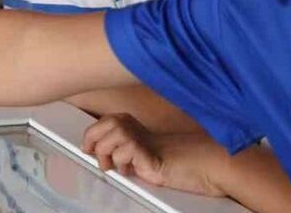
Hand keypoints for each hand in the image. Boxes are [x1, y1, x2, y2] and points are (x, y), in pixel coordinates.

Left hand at [81, 113, 227, 197]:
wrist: (204, 165)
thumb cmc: (174, 160)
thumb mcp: (140, 153)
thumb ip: (121, 148)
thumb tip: (94, 151)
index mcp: (132, 123)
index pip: (103, 122)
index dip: (90, 135)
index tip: (86, 148)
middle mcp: (136, 127)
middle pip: (104, 125)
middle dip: (96, 144)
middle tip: (104, 162)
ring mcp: (144, 138)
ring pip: (112, 139)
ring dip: (112, 157)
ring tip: (124, 167)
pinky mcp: (151, 153)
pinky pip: (127, 153)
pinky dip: (126, 163)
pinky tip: (136, 167)